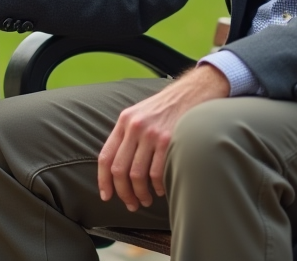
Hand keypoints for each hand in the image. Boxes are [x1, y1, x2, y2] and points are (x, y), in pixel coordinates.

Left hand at [97, 65, 229, 210]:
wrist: (193, 92)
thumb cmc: (166, 107)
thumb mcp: (140, 113)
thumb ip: (126, 135)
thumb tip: (115, 168)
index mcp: (124, 121)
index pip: (105, 156)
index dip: (103, 181)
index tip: (107, 196)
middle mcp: (135, 127)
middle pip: (119, 170)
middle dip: (123, 193)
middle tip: (131, 204)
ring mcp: (152, 134)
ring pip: (137, 175)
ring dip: (140, 194)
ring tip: (145, 199)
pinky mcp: (170, 140)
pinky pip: (158, 173)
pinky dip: (157, 187)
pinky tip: (160, 189)